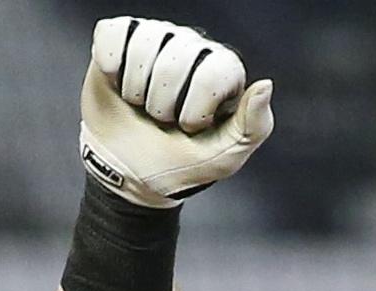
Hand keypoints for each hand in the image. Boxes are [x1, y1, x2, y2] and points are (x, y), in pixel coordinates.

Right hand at [79, 17, 274, 207]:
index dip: (194, 109)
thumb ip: (254, 126)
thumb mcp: (225, 156)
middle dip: (161, 103)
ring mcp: (157, 40)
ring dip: (135, 87)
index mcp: (222, 70)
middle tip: (160, 119)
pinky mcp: (121, 39)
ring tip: (138, 103)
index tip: (189, 127)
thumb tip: (265, 85)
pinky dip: (110, 62)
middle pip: (176, 58)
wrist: (128, 173)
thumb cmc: (180, 163)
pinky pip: (114, 32)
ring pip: (145, 42)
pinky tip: (116, 80)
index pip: (213, 71)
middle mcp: (192, 48)